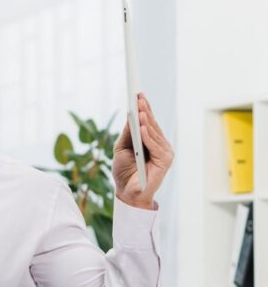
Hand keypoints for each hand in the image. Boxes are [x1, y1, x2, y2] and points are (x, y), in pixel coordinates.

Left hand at [112, 93, 173, 209]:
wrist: (127, 193)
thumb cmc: (125, 171)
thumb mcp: (122, 149)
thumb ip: (128, 134)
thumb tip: (131, 115)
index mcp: (150, 141)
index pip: (148, 121)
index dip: (144, 108)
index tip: (138, 93)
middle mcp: (160, 145)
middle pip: (152, 124)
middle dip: (144, 110)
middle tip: (138, 96)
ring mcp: (164, 152)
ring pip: (154, 133)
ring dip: (146, 121)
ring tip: (139, 109)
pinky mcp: (165, 161)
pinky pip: (155, 146)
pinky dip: (148, 137)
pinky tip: (142, 128)